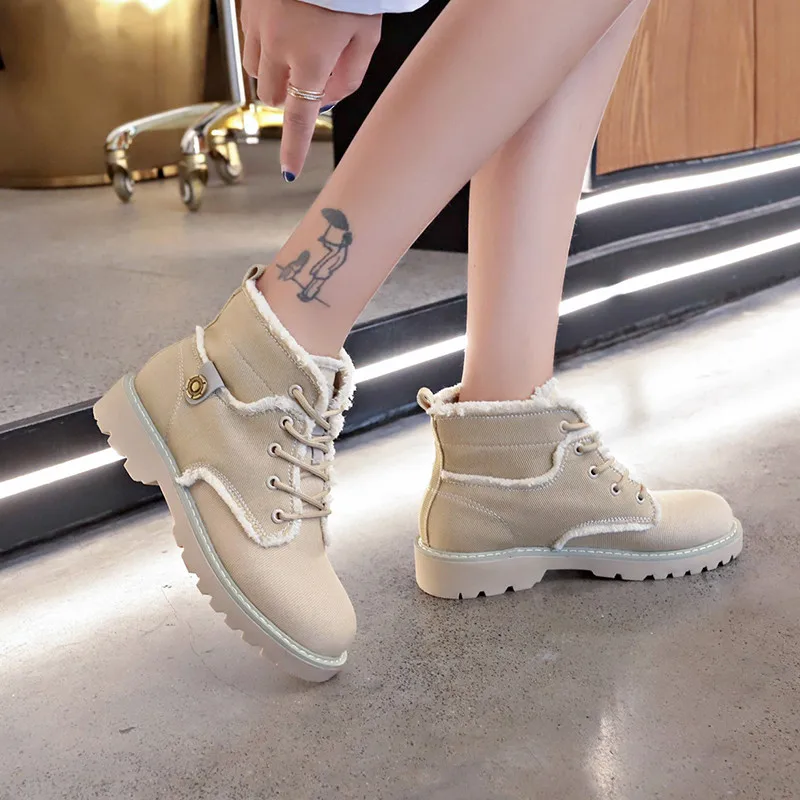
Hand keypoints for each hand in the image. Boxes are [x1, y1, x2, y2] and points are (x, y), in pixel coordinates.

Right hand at [241, 0, 381, 179]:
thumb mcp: (366, 37)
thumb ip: (348, 78)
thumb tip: (325, 102)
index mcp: (311, 58)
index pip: (299, 117)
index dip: (294, 147)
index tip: (289, 170)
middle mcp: (278, 45)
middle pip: (273, 97)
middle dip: (289, 97)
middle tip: (311, 76)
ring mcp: (257, 23)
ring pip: (256, 71)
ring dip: (275, 73)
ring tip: (298, 48)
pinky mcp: (245, 6)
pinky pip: (249, 41)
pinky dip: (265, 46)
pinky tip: (285, 26)